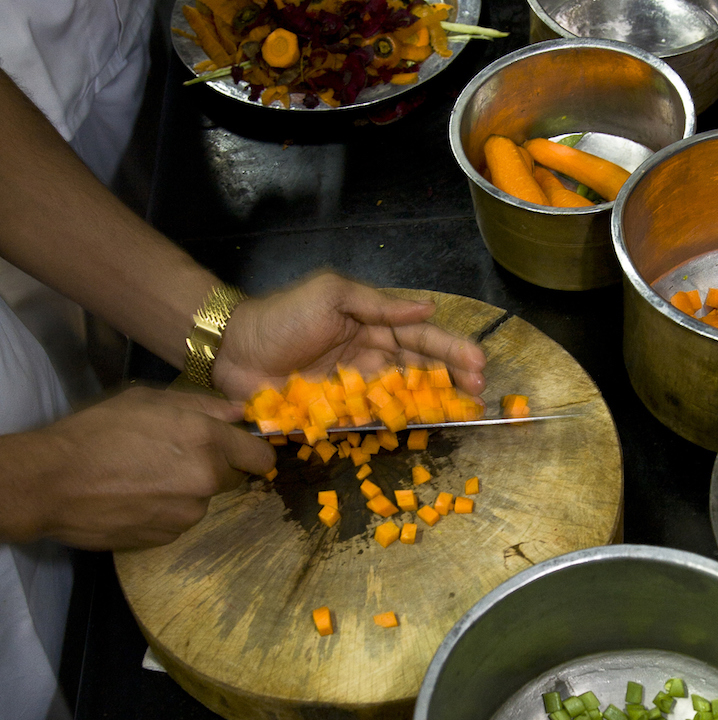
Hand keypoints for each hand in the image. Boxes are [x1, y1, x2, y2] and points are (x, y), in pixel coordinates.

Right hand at [1, 386, 274, 550]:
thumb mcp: (148, 400)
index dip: (252, 451)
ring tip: (145, 476)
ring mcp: (187, 514)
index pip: (260, 456)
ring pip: (202, 500)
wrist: (53, 482)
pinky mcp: (167, 538)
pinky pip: (178, 520)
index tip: (240, 449)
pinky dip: (165, 510)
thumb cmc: (97, 431)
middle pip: (233, 478)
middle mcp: (206, 480)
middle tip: (176, 456)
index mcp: (207, 441)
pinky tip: (136, 497)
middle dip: (215, 467)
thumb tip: (239, 412)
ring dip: (186, 490)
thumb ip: (202, 405)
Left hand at [213, 271, 488, 401]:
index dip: (451, 350)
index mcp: (373, 324)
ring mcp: (357, 386)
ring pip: (406, 395)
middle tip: (479, 391)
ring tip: (464, 410)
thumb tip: (426, 308)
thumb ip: (379, 305)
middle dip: (453, 379)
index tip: (477, 362)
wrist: (236, 348)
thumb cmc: (282, 315)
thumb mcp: (332, 294)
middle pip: (421, 369)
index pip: (421, 337)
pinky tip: (425, 424)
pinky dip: (401, 421)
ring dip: (436, 402)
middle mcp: (371, 356)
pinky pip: (376, 418)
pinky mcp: (340, 411)